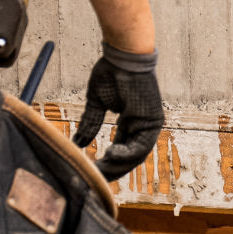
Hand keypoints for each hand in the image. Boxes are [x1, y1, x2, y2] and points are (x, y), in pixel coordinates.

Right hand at [72, 43, 162, 179]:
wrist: (122, 56)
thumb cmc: (111, 73)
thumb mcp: (97, 103)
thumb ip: (91, 123)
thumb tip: (78, 143)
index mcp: (131, 122)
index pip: (122, 148)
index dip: (109, 162)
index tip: (93, 169)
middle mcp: (143, 126)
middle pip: (130, 156)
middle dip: (113, 168)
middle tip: (95, 177)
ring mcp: (150, 124)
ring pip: (137, 154)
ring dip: (119, 164)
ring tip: (101, 170)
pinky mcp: (153, 120)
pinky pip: (141, 144)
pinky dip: (127, 152)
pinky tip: (111, 155)